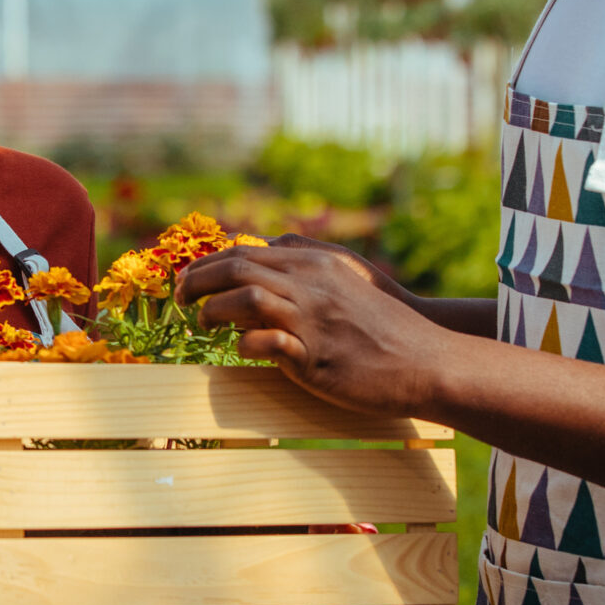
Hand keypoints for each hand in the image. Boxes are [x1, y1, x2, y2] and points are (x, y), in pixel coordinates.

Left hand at [175, 238, 450, 416]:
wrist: (425, 359)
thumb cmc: (383, 320)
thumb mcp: (347, 274)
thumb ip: (306, 256)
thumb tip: (266, 246)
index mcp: (314, 264)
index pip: (245, 252)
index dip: (207, 264)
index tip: (187, 278)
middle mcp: (309, 284)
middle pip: (236, 267)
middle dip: (197, 281)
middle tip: (179, 297)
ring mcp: (311, 319)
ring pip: (245, 297)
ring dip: (213, 310)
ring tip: (202, 323)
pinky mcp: (312, 357)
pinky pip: (264, 342)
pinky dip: (244, 344)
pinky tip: (240, 350)